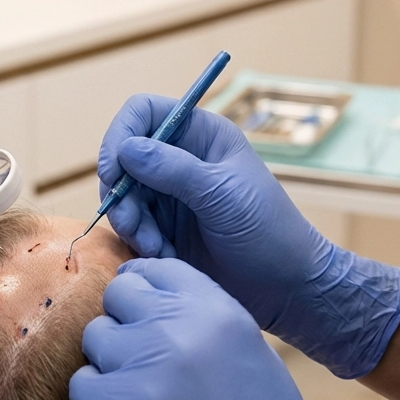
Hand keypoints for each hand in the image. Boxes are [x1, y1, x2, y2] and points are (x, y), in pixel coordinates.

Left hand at [69, 258, 399, 399]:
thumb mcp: (249, 349)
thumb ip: (201, 316)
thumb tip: (152, 300)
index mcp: (214, 309)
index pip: (154, 269)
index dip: (146, 290)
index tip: (146, 313)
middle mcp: (174, 328)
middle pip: (117, 295)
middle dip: (125, 320)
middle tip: (142, 356)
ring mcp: (140, 367)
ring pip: (95, 337)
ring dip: (110, 361)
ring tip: (141, 393)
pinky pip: (81, 383)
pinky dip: (97, 399)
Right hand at [98, 97, 399, 378]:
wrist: (285, 287)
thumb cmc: (267, 231)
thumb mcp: (221, 195)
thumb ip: (173, 169)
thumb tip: (125, 148)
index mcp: (200, 134)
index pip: (142, 111)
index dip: (121, 134)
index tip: (115, 172)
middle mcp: (179, 156)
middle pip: (122, 155)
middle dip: (122, 192)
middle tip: (133, 225)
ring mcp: (168, 191)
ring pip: (122, 193)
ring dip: (130, 222)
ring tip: (156, 248)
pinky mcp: (163, 225)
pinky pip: (130, 223)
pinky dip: (137, 240)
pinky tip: (162, 256)